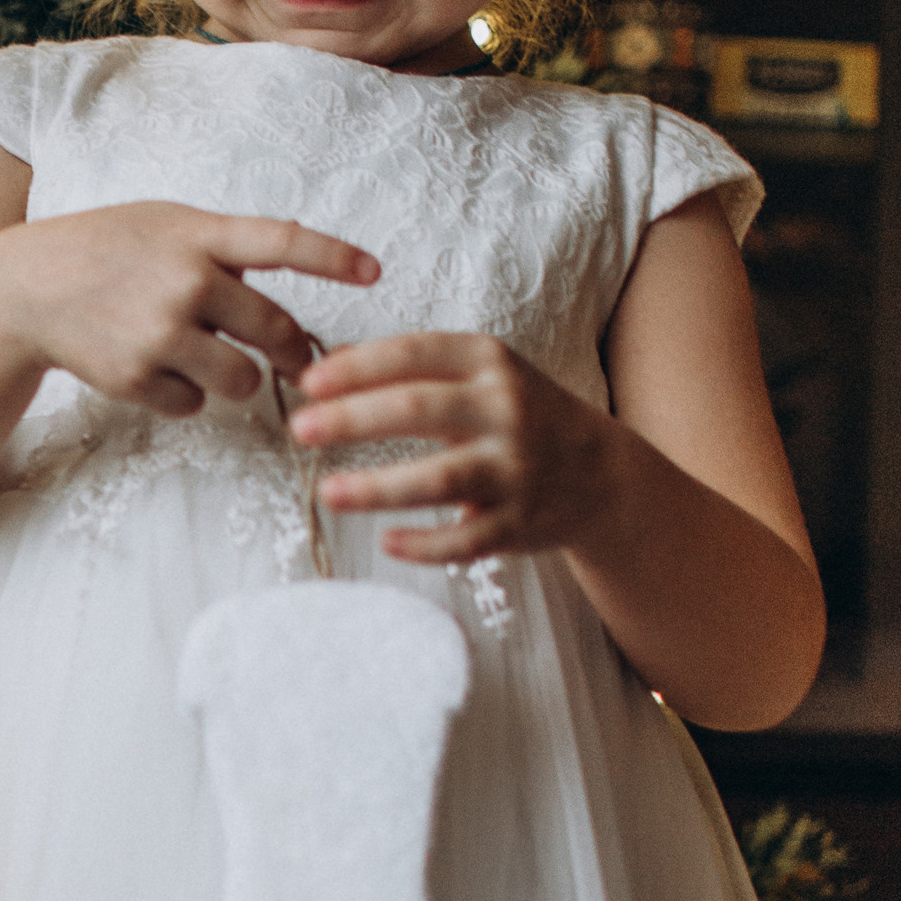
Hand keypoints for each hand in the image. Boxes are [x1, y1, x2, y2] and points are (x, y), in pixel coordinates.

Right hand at [0, 203, 377, 424]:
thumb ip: (223, 245)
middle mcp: (185, 281)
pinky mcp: (136, 377)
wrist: (28, 289)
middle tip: (294, 358)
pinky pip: (194, 403)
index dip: (333, 257)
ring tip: (199, 355)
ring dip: (235, 376)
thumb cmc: (106, 250)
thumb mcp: (165, 224)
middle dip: (291, 350)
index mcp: (198, 234)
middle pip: (276, 329)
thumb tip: (286, 263)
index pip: (282, 241)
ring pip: (242, 379)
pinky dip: (183, 393)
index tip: (374, 272)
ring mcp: (160, 333)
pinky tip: (152, 368)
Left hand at [288, 333, 618, 564]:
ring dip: (378, 487)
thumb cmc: (520, 416)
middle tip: (300, 429)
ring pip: (439, 478)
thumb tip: (329, 362)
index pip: (413, 355)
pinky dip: (424, 545)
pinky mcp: (520, 522)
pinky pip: (464, 540)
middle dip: (353, 418)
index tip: (308, 382)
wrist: (600, 472)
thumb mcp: (480, 375)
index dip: (356, 368)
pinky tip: (386, 542)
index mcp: (489, 363)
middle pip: (418, 410)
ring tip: (328, 493)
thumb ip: (412, 368)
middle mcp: (505, 409)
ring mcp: (515, 468)